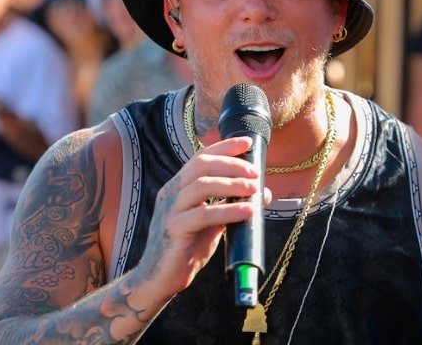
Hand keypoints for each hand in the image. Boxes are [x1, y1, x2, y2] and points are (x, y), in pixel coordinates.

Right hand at [134, 137, 271, 299]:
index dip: (224, 147)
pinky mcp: (174, 229)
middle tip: (254, 172)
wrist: (159, 279)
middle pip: (200, 165)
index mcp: (178, 187)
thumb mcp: (213, 224)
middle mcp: (172, 192)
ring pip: (201, 185)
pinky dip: (228, 211)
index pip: (200, 157)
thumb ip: (232, 206)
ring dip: (231, 184)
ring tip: (254, 188)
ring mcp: (171, 210)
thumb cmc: (186, 249)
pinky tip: (246, 212)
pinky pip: (203, 214)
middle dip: (231, 164)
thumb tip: (262, 193)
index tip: (247, 143)